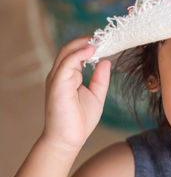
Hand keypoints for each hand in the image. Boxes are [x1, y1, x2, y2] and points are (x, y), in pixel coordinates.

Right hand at [41, 35, 110, 151]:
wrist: (68, 140)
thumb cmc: (79, 121)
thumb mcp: (96, 96)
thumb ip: (100, 79)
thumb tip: (106, 61)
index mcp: (68, 76)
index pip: (77, 54)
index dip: (90, 46)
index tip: (107, 40)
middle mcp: (60, 75)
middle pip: (70, 49)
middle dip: (87, 41)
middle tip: (104, 35)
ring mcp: (56, 79)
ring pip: (67, 53)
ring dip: (83, 44)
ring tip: (99, 39)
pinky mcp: (57, 85)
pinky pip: (66, 64)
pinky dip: (78, 54)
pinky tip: (92, 50)